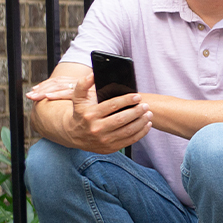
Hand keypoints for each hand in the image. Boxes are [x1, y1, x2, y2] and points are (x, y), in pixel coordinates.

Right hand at [33, 72, 152, 153]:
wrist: (73, 134)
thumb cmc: (81, 113)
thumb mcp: (78, 98)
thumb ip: (83, 84)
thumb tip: (93, 74)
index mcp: (90, 115)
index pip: (112, 106)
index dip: (127, 100)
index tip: (138, 96)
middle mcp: (97, 129)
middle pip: (122, 119)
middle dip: (137, 112)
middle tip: (146, 106)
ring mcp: (104, 140)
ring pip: (128, 131)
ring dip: (141, 122)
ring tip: (149, 114)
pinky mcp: (110, 148)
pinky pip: (129, 141)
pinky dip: (141, 133)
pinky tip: (147, 125)